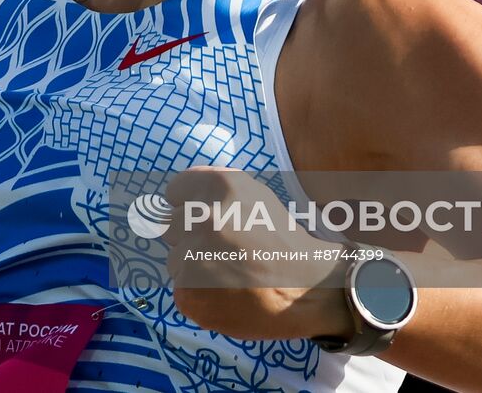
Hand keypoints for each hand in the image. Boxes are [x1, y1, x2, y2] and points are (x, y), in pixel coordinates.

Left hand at [163, 166, 351, 340]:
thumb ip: (213, 194)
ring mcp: (193, 255)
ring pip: (175, 261)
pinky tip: (227, 296)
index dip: (189, 207)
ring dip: (194, 269)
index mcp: (220, 185)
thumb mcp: (253, 197)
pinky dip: (199, 297)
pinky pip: (181, 291)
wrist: (310, 289)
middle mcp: (203, 216)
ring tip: (230, 276)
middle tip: (224, 253)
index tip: (206, 221)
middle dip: (190, 239)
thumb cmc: (281, 241)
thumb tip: (171, 201)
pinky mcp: (188, 291)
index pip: (175, 191)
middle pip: (171, 226)